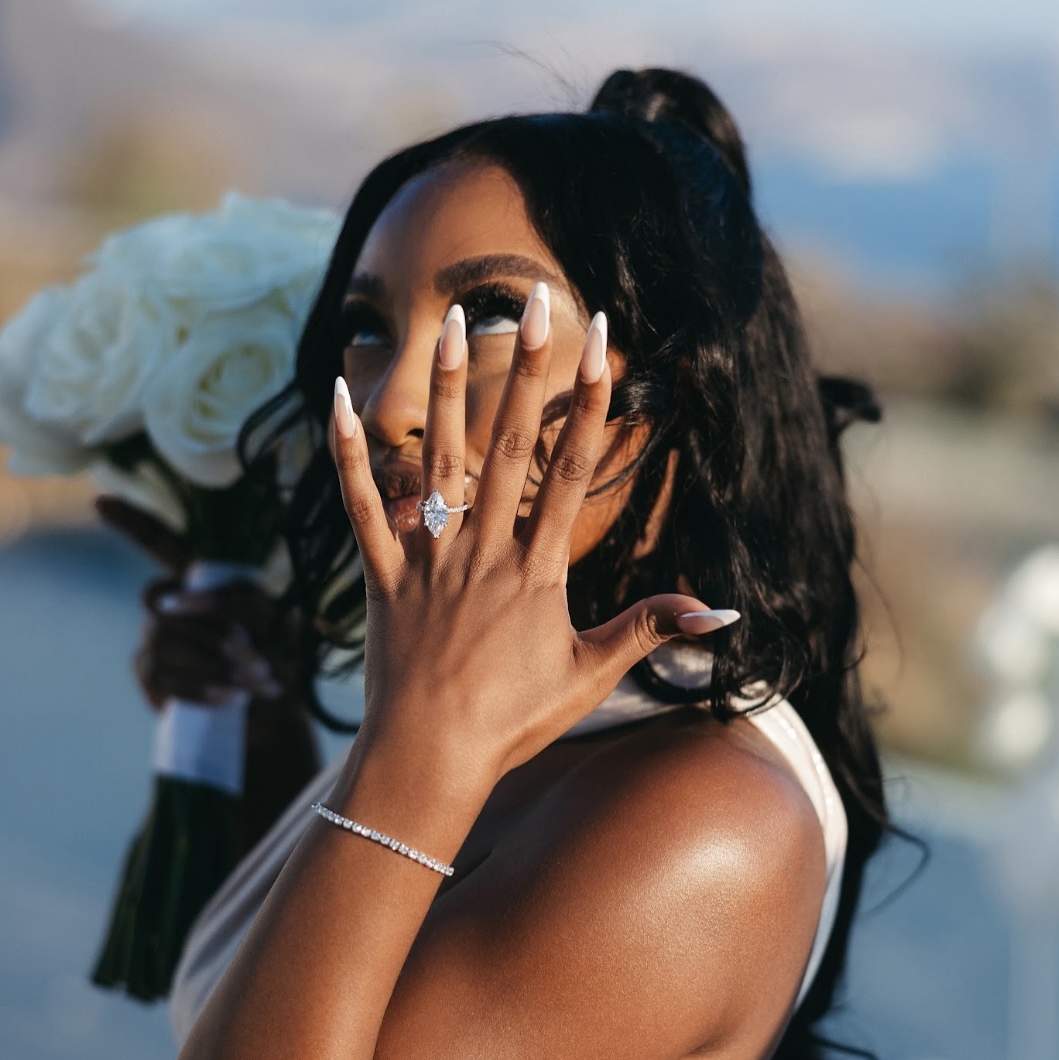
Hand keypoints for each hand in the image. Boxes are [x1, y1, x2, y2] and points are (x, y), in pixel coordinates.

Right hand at [96, 496, 290, 709]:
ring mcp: (158, 640)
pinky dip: (199, 688)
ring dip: (212, 665)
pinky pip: (161, 676)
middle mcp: (173, 606)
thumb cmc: (281, 658)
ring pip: (160, 641)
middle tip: (255, 660)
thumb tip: (178, 602)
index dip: (132, 523)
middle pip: (159, 602)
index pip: (161, 544)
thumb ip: (236, 599)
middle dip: (208, 633)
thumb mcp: (276, 620)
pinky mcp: (154, 678)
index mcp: (203, 581)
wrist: (276, 712)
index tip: (100, 503)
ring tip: (250, 683)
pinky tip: (227, 698)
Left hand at [330, 291, 725, 789]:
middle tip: (534, 300)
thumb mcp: (590, 676)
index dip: (591, 405)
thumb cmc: (512, 722)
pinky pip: (360, 508)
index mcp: (537, 572)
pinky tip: (337, 395)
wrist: (430, 759)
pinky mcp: (381, 577)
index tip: (603, 346)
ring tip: (455, 322)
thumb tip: (721, 611)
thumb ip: (648, 630)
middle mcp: (484, 553)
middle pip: (509, 448)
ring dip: (449, 390)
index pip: (571, 473)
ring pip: (439, 462)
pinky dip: (348, 454)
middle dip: (525, 370)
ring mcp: (429, 561)